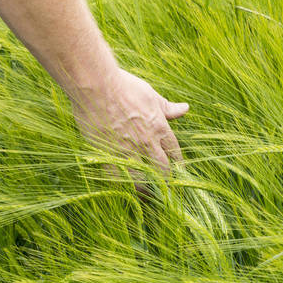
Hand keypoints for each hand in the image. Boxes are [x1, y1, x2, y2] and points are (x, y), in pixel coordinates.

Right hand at [70, 68, 188, 184]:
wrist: (97, 87)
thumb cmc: (124, 86)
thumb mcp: (150, 95)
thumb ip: (167, 107)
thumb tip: (185, 108)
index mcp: (160, 127)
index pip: (175, 153)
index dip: (178, 164)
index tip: (178, 172)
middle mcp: (147, 142)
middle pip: (162, 170)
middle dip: (166, 182)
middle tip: (166, 190)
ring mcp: (127, 150)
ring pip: (142, 178)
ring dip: (146, 189)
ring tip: (146, 196)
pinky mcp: (108, 153)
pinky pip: (117, 177)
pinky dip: (121, 184)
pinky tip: (122, 188)